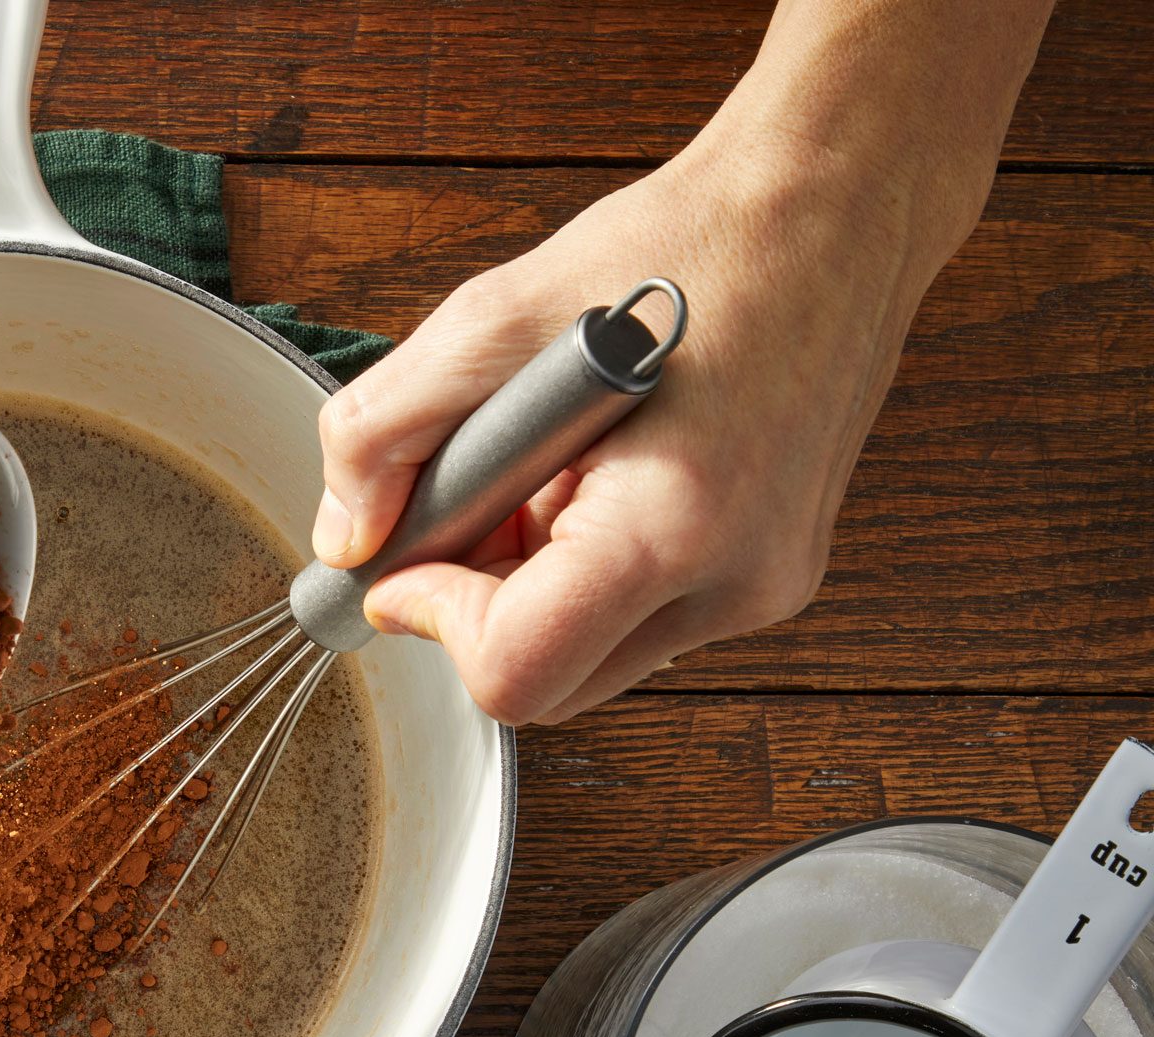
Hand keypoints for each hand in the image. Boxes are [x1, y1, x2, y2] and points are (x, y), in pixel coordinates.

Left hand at [309, 128, 978, 725]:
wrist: (835, 207)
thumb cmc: (688, 247)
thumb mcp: (493, 318)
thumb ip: (386, 432)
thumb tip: (345, 537)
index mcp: (672, 529)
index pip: (514, 674)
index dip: (431, 620)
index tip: (406, 556)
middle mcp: (735, 585)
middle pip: (548, 685)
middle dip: (478, 605)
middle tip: (476, 493)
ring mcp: (762, 588)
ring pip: (589, 658)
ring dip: (531, 587)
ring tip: (548, 465)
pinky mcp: (771, 575)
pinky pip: (639, 617)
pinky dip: (587, 568)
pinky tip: (599, 472)